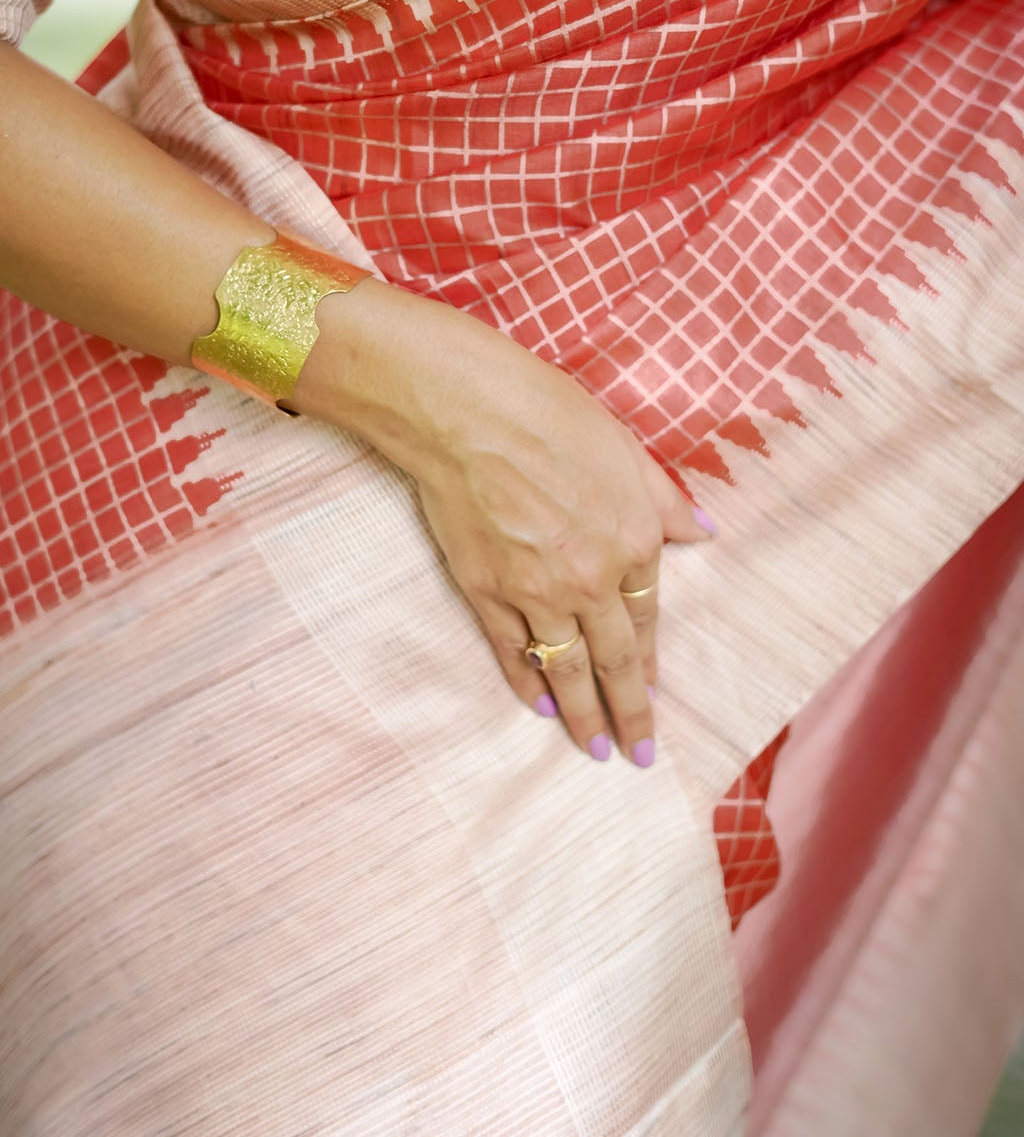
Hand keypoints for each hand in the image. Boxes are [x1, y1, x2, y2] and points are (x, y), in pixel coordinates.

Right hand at [296, 280, 717, 765]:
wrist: (466, 413)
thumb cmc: (546, 413)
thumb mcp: (623, 447)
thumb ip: (662, 499)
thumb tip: (702, 531)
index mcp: (633, 539)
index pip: (648, 614)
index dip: (651, 657)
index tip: (655, 690)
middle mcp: (591, 578)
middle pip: (617, 659)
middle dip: (630, 712)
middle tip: (639, 754)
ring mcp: (537, 592)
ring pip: (567, 669)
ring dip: (584, 716)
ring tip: (594, 751)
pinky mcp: (487, 594)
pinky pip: (512, 652)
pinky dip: (527, 683)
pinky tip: (538, 706)